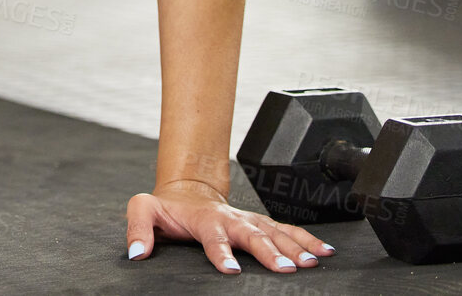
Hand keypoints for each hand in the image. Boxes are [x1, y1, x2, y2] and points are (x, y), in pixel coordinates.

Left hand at [126, 179, 334, 273]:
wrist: (187, 190)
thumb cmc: (166, 206)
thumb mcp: (143, 209)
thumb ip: (138, 229)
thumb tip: (136, 253)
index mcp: (203, 218)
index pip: (212, 236)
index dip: (220, 252)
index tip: (230, 270)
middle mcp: (230, 218)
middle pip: (252, 235)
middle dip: (270, 252)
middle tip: (286, 270)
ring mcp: (247, 220)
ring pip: (275, 232)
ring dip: (295, 247)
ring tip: (313, 262)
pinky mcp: (260, 223)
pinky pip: (286, 230)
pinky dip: (306, 239)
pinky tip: (325, 252)